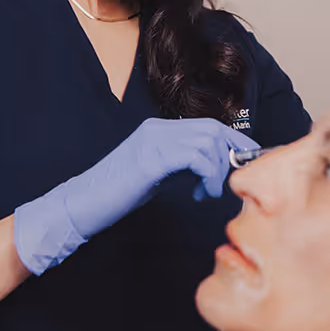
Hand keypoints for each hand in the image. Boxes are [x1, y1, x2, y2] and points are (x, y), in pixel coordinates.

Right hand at [14, 117, 257, 274]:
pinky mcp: (150, 160)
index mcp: (159, 130)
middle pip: (213, 130)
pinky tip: (201, 194)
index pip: (208, 126)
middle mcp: (157, 129)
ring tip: (208, 193)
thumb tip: (215, 167)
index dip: (234, 142)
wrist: (82, 205)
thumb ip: (182, 165)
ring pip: (208, 142)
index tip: (246, 163)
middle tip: (228, 184)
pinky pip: (194, 157)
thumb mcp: (158, 174)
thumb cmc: (117, 195)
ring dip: (218, 170)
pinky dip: (208, 176)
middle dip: (232, 157)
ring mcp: (153, 142)